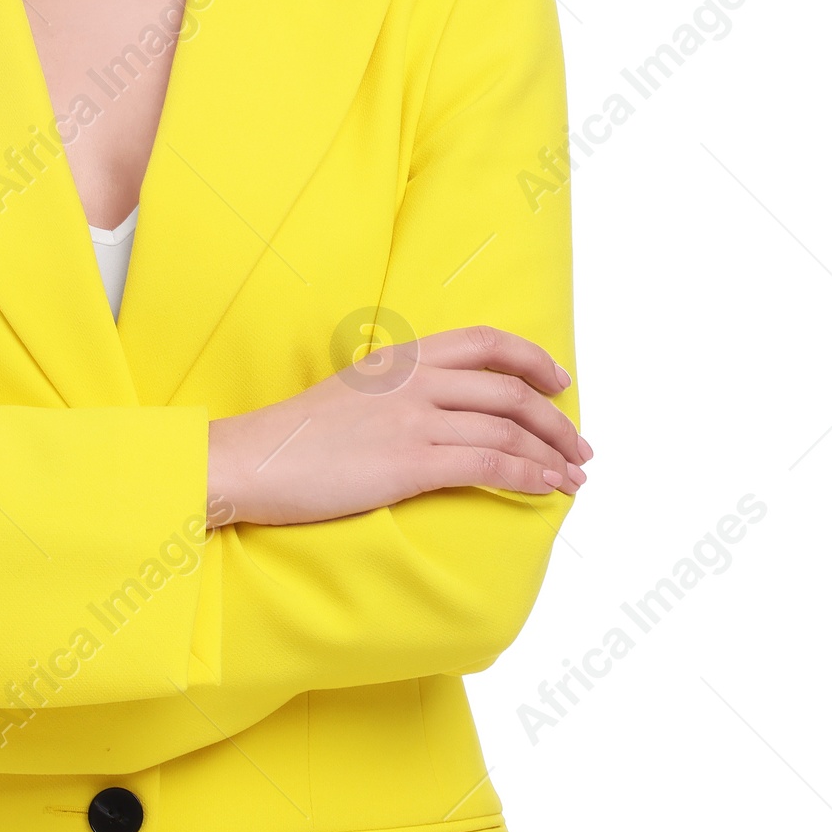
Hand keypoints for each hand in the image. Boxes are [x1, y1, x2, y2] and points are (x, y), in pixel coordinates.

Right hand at [207, 324, 589, 526]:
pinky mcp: (410, 462)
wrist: (251, 459)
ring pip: (508, 430)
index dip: (533, 360)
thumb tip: (437, 410)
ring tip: (574, 477)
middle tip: (580, 446)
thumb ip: (396, 390)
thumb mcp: (351, 392)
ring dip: (551, 455)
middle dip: (556, 421)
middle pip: (510, 391)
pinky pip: (489, 465)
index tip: (560, 382)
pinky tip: (546, 489)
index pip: (485, 342)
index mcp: (400, 357)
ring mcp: (414, 419)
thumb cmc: (294, 437)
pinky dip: (528, 476)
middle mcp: (414, 379)